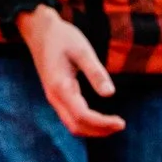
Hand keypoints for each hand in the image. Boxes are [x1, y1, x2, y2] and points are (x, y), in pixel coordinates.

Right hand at [17, 5, 124, 136]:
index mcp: (60, 86)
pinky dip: (86, 123)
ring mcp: (53, 98)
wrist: (39, 31)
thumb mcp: (82, 50)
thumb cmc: (62, 37)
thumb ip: (95, 72)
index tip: (122, 122)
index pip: (82, 115)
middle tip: (121, 125)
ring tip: (114, 124)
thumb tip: (110, 94)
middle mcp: (54, 97)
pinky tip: (100, 119)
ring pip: (72, 124)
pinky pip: (70, 117)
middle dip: (99, 130)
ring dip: (93, 129)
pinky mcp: (56, 96)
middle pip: (76, 126)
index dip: (102, 123)